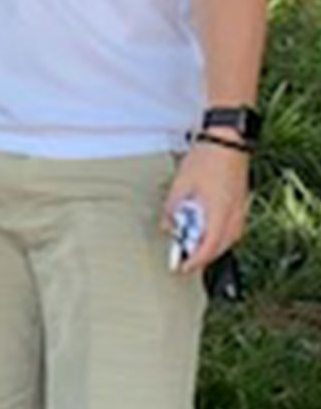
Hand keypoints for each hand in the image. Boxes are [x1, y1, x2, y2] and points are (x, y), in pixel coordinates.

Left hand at [164, 137, 250, 273]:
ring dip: (212, 248)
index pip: (208, 247)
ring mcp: (241, 210)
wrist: (227, 140)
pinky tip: (207, 233)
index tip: (182, 268)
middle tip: (185, 262)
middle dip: (203, 258)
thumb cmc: (206, 159)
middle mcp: (234, 215)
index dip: (195, 261)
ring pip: (229, 240)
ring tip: (193, 249)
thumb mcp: (181, 185)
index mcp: (219, 212)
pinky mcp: (241, 204)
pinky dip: (219, 237)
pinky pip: (232, 230)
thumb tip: (168, 227)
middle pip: (220, 248)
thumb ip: (173, 209)